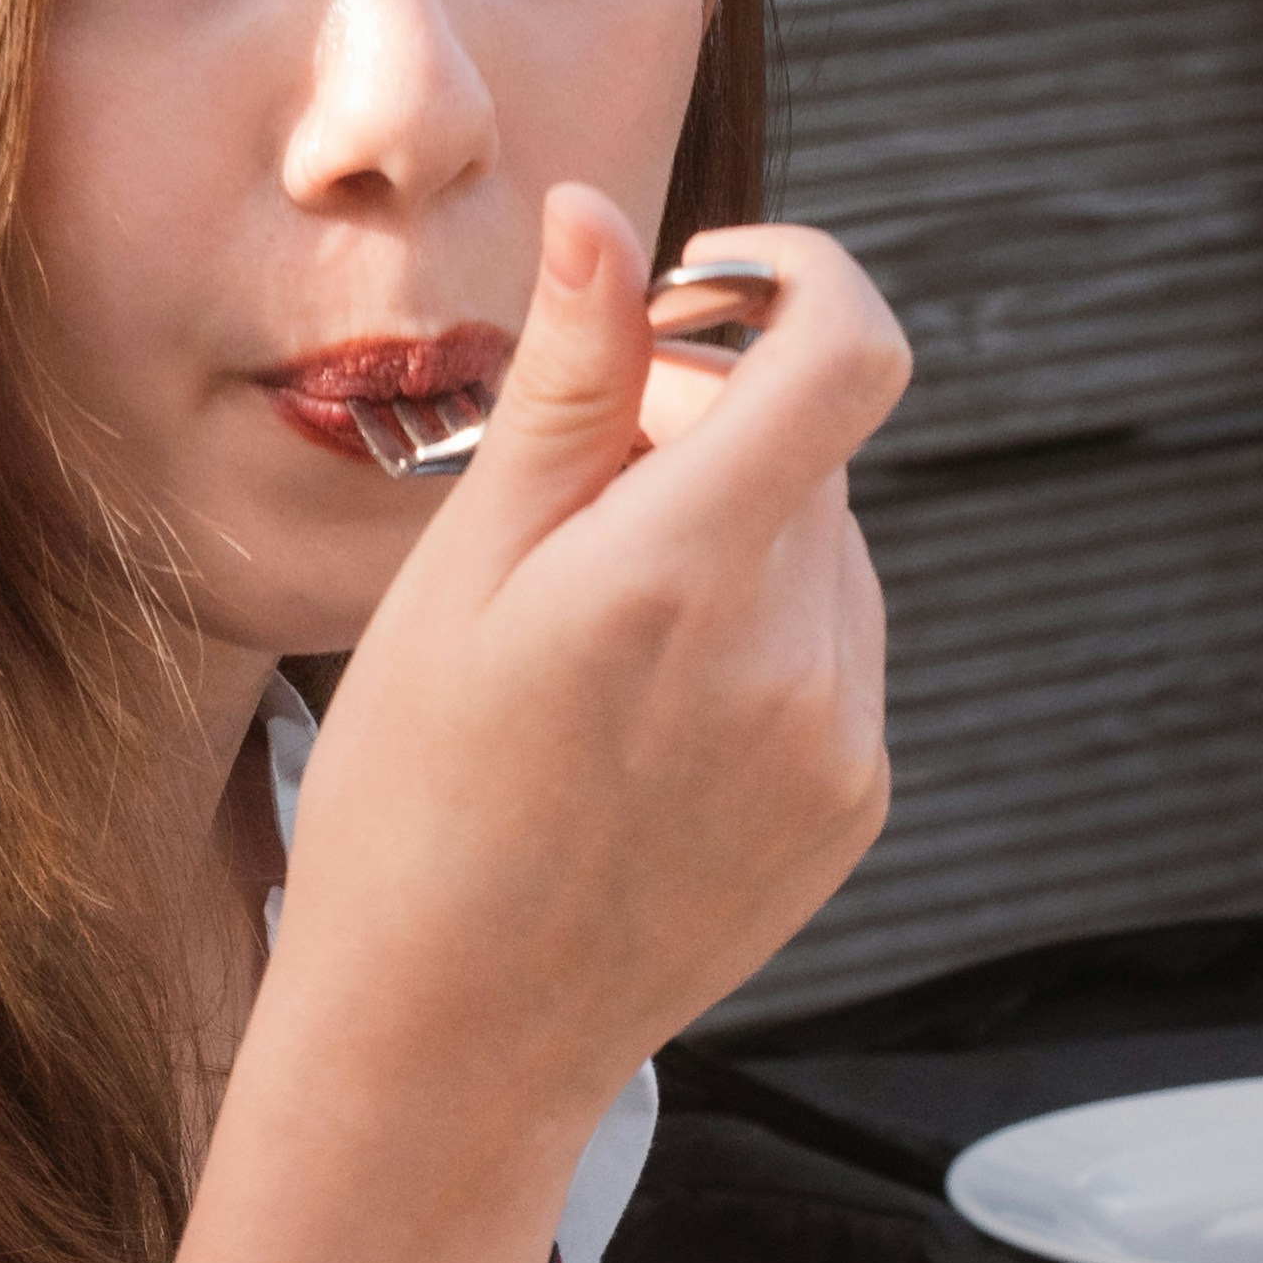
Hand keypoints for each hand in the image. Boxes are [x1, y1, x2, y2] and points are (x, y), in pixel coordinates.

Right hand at [261, 186, 905, 1173]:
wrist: (448, 1046)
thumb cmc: (410, 808)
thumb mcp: (456, 577)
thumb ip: (562, 389)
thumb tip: (602, 216)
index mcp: (677, 582)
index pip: (845, 351)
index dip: (797, 276)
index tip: (706, 282)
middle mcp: (792, 659)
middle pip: (809, 448)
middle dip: (709, 419)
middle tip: (572, 483)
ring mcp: (839, 742)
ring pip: (827, 547)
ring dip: (733, 531)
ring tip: (593, 630)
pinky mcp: (851, 804)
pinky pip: (836, 650)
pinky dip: (759, 632)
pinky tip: (642, 715)